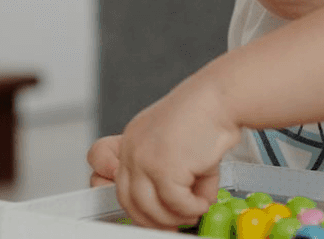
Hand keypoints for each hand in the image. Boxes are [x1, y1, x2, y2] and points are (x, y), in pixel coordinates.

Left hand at [87, 81, 240, 229]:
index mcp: (131, 141)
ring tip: (193, 211)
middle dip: (151, 219)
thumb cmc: (206, 118)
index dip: (126, 199)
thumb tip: (176, 208)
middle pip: (126, 200)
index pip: (103, 176)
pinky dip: (192, 209)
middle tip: (172, 224)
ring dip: (174, 218)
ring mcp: (143, 158)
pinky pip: (175, 204)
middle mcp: (131, 149)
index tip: (146, 214)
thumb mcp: (176, 149)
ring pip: (148, 209)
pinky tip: (203, 201)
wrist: (221, 99)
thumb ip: (167, 176)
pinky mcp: (163, 167)